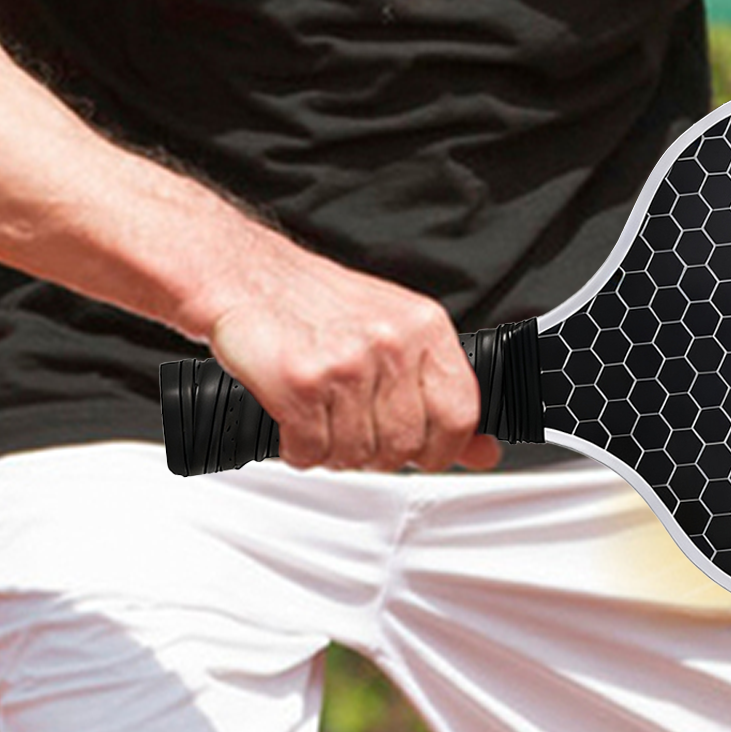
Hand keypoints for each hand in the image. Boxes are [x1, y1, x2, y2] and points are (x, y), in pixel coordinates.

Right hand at [202, 244, 500, 474]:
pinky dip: (298, 449)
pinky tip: (294, 420)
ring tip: (321, 417)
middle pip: (405, 444)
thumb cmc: (316, 303)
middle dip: (377, 452)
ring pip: (357, 454)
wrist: (247, 276)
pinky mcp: (301, 384)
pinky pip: (311, 452)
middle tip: (355, 429)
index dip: (444, 447)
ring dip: (334, 450)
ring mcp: (347, 364)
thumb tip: (482, 449)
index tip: (426, 452)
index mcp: (423, 326)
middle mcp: (390, 342)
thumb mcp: (393, 331)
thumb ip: (438, 389)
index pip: (460, 412)